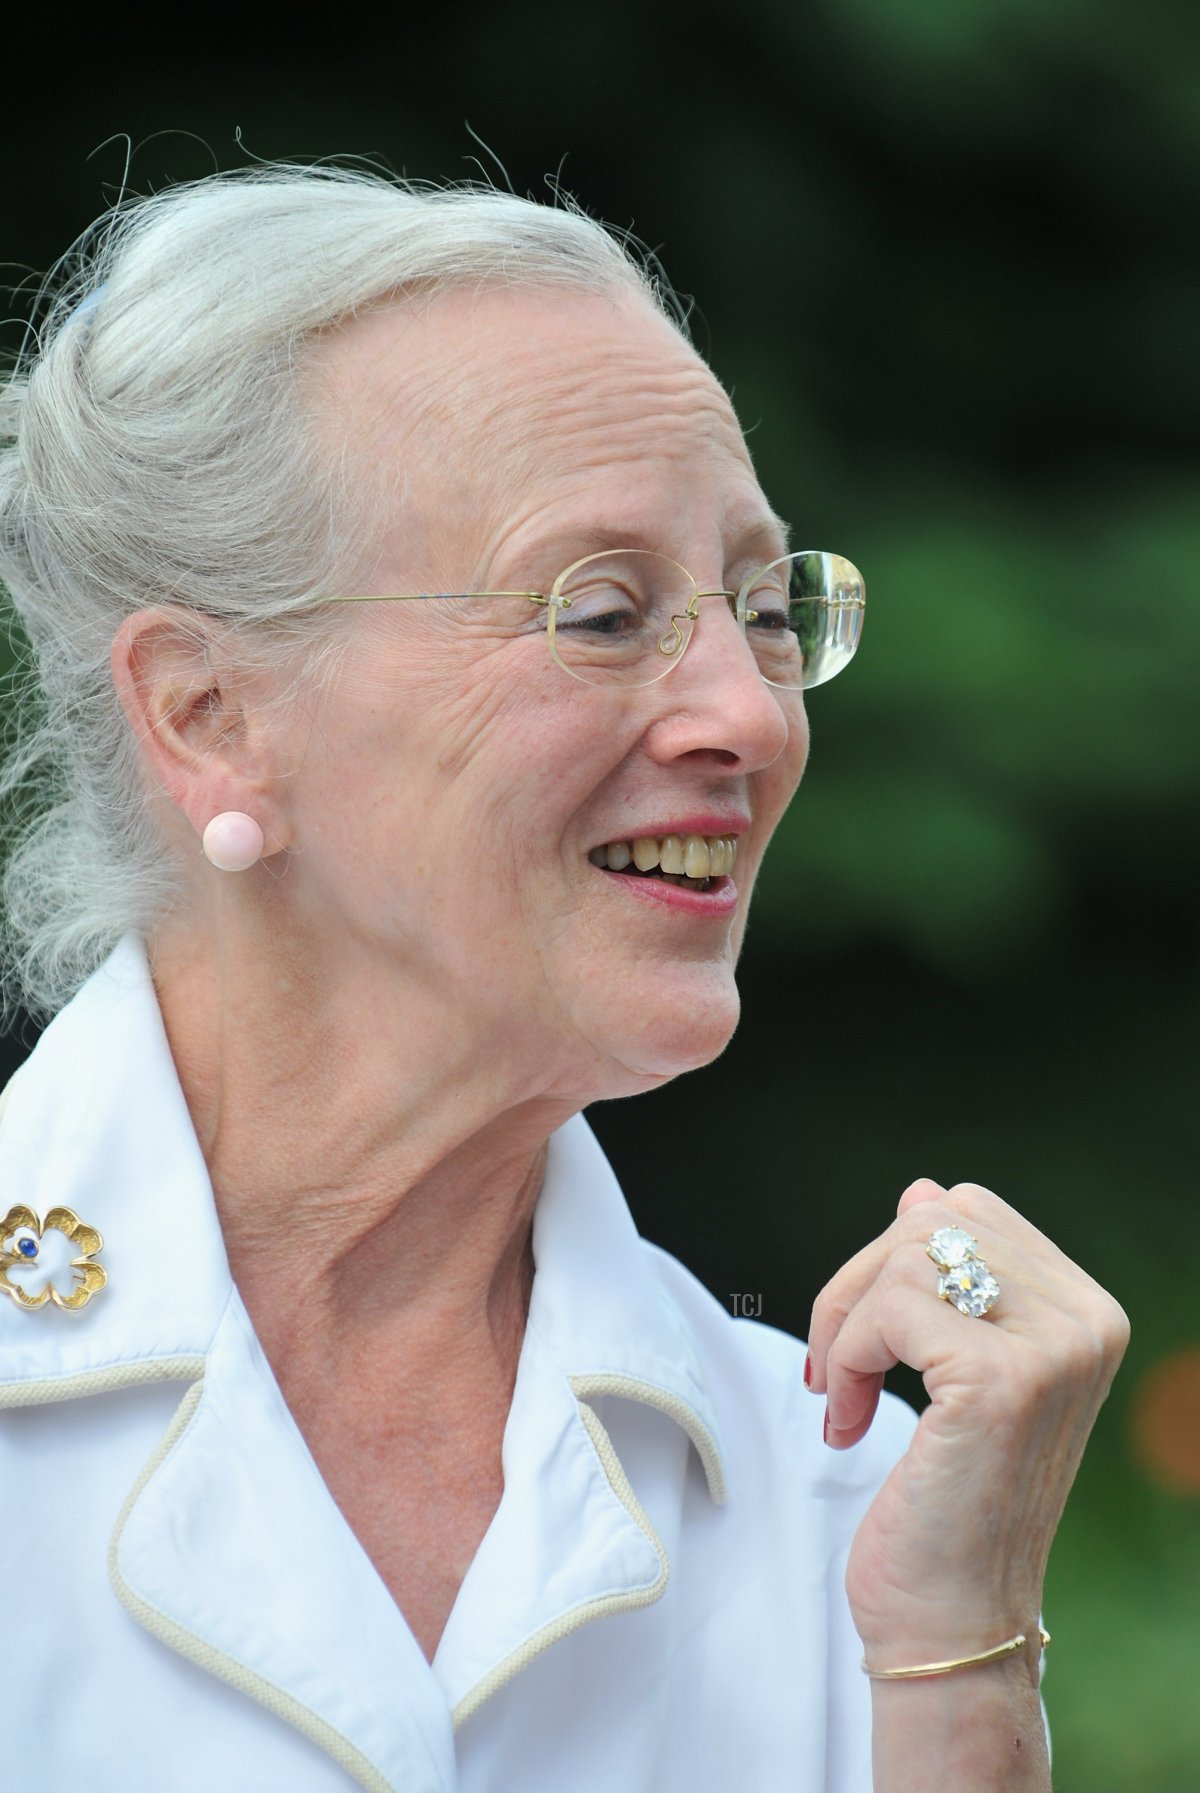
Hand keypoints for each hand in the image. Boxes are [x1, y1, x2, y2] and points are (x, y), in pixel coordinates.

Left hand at [806, 1178, 1128, 1671]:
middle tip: (838, 1369)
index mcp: (1087, 1311)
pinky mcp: (1004, 1379)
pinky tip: (850, 1421)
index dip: (891, 1262)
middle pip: (931, 1219)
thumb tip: (921, 1190)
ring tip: (847, 1397)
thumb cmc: (946, 1501)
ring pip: (905, 1253)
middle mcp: (1089, 1321)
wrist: (953, 1623)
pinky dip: (849, 1356)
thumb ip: (947, 1280)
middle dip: (858, 1286)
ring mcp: (1055, 1348)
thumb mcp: (952, 1370)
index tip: (870, 1343)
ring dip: (847, 1325)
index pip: (964, 1210)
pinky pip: (891, 1307)